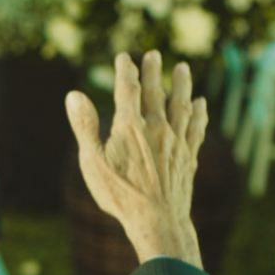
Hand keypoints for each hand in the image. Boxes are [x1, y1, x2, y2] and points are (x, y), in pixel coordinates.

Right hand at [65, 51, 207, 268]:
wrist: (156, 219)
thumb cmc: (119, 193)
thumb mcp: (92, 162)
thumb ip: (85, 126)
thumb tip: (74, 95)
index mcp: (129, 126)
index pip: (127, 89)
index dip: (125, 70)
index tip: (124, 57)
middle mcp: (156, 127)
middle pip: (155, 92)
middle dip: (153, 71)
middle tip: (154, 55)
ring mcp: (176, 140)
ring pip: (181, 104)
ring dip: (181, 84)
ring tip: (182, 69)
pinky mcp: (188, 155)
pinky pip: (196, 126)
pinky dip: (198, 112)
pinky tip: (200, 104)